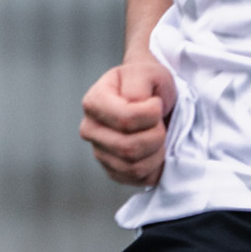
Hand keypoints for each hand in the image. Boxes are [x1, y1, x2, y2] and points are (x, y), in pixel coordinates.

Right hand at [79, 56, 173, 185]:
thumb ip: (138, 83)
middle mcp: (90, 130)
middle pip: (129, 147)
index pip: (126, 120)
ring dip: (158, 152)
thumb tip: (132, 104)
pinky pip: (139, 179)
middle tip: (160, 122)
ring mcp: (99, 152)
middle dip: (157, 135)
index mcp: (94, 102)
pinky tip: (155, 150)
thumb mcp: (146, 72)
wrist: (151, 98)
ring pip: (135, 167)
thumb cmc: (148, 84)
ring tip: (158, 134)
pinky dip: (155, 167)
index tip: (155, 102)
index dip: (151, 114)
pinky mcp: (113, 171)